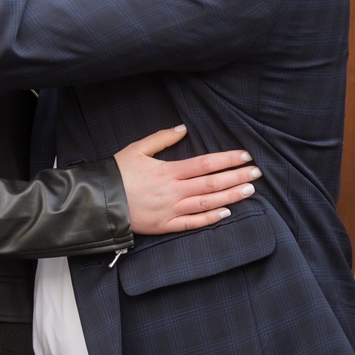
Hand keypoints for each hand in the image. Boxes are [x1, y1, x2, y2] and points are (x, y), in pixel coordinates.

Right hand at [114, 126, 260, 234]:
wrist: (97, 202)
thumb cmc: (116, 173)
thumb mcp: (137, 149)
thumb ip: (162, 138)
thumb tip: (183, 128)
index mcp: (168, 171)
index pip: (205, 163)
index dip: (227, 159)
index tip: (245, 156)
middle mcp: (173, 191)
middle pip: (212, 183)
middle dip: (237, 177)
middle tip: (257, 173)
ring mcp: (170, 210)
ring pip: (207, 203)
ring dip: (231, 196)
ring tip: (249, 190)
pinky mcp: (165, 226)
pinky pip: (192, 223)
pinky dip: (210, 218)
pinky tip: (227, 212)